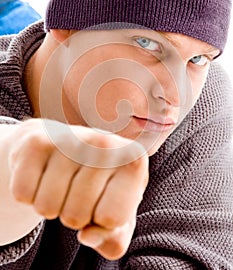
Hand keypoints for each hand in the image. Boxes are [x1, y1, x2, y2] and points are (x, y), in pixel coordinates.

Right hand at [8, 118, 148, 258]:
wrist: (64, 145)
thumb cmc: (97, 183)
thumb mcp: (116, 212)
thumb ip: (114, 237)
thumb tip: (88, 237)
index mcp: (133, 160)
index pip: (111, 219)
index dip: (101, 221)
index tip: (103, 201)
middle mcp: (105, 143)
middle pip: (76, 217)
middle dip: (74, 215)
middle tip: (77, 191)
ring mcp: (71, 138)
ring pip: (47, 207)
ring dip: (50, 205)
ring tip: (62, 181)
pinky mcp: (37, 141)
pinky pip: (23, 194)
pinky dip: (30, 193)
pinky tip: (44, 173)